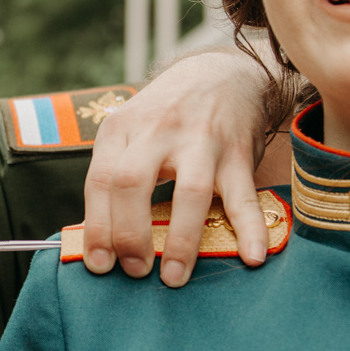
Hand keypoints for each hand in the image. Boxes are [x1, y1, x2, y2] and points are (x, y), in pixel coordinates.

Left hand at [80, 50, 275, 286]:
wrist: (221, 73)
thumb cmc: (166, 115)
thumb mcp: (130, 131)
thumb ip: (115, 177)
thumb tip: (98, 241)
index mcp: (122, 129)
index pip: (101, 180)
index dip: (97, 227)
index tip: (99, 265)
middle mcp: (158, 131)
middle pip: (132, 183)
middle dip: (129, 234)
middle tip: (135, 271)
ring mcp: (200, 141)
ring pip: (188, 192)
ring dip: (180, 241)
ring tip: (174, 277)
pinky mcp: (236, 153)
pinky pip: (242, 195)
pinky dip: (249, 228)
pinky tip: (252, 256)